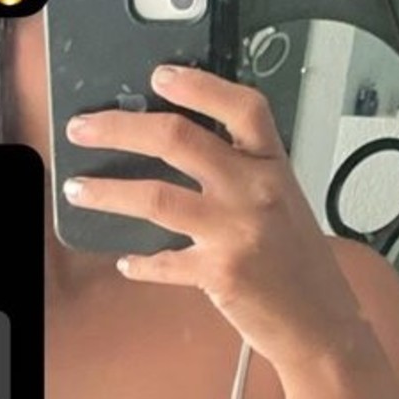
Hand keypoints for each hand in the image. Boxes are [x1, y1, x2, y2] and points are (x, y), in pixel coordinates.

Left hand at [62, 63, 366, 374]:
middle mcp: (255, 191)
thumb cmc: (301, 263)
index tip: (159, 75)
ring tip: (77, 189)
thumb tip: (183, 151)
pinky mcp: (218, 273)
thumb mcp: (283, 202)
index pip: (241, 108)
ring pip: (155, 197)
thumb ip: (243, 174)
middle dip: (120, 129)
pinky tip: (126, 261)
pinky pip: (163, 262)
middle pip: (178, 140)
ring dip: (106, 192)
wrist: (321, 323)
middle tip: (83, 128)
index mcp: (274, 166)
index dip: (199, 86)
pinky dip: (140, 263)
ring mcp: (235, 232)